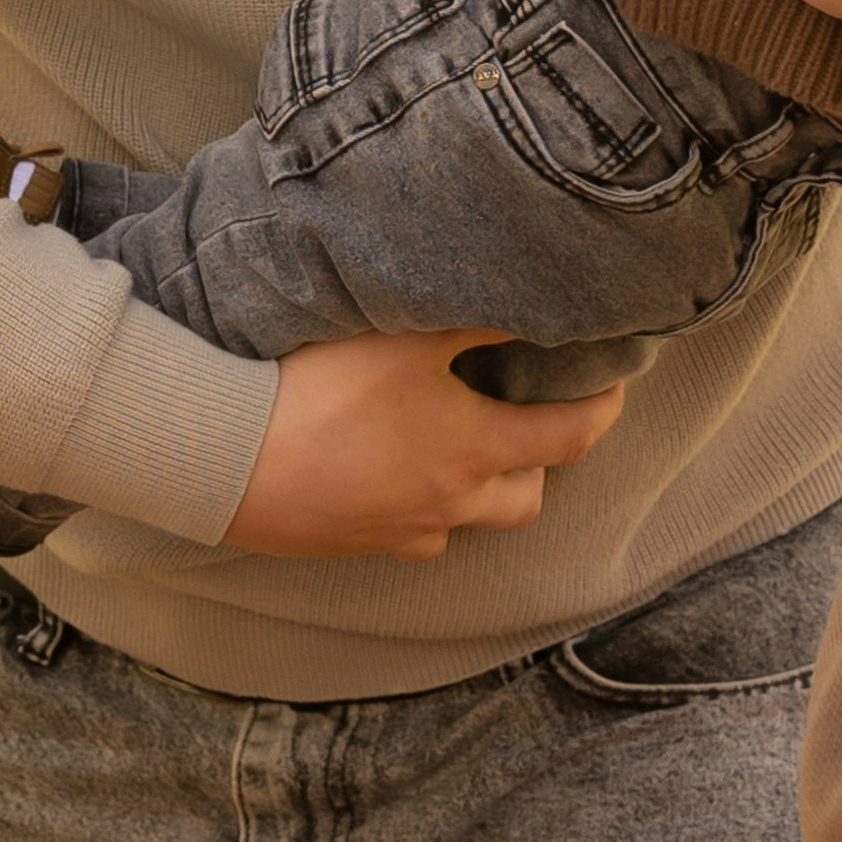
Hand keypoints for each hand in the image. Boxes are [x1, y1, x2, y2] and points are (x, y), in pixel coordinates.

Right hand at [224, 332, 626, 560]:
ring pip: (470, 523)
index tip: (615, 384)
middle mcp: (451, 503)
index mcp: (475, 451)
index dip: (605, 407)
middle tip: (530, 416)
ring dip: (482, 490)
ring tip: (464, 445)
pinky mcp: (357, 544)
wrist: (225, 458)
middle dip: (541, 460)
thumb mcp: (407, 335)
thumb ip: (477, 317)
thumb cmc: (320, 390)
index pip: (573, 436)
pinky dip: (422, 510)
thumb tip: (536, 297)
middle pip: (528, 496)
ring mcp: (403, 531)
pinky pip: (412, 537)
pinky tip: (401, 473)